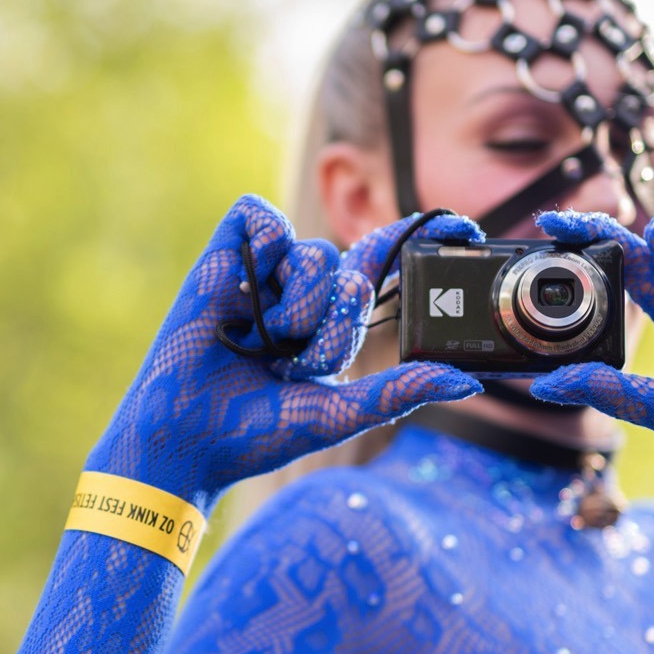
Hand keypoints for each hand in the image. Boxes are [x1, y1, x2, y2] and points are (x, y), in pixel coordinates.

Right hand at [87, 195, 485, 508]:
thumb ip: (398, 390)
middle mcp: (299, 288)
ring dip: (299, 306)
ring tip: (261, 340)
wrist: (188, 436)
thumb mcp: (338, 412)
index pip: (382, 261)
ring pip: (314, 252)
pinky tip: (243, 294)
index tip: (463, 226)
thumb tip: (465, 382)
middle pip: (350, 270)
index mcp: (329, 318)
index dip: (419, 236)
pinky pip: (262, 217)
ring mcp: (263, 268)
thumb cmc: (255, 431)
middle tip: (293, 359)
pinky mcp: (224, 251)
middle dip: (333, 322)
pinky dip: (262, 250)